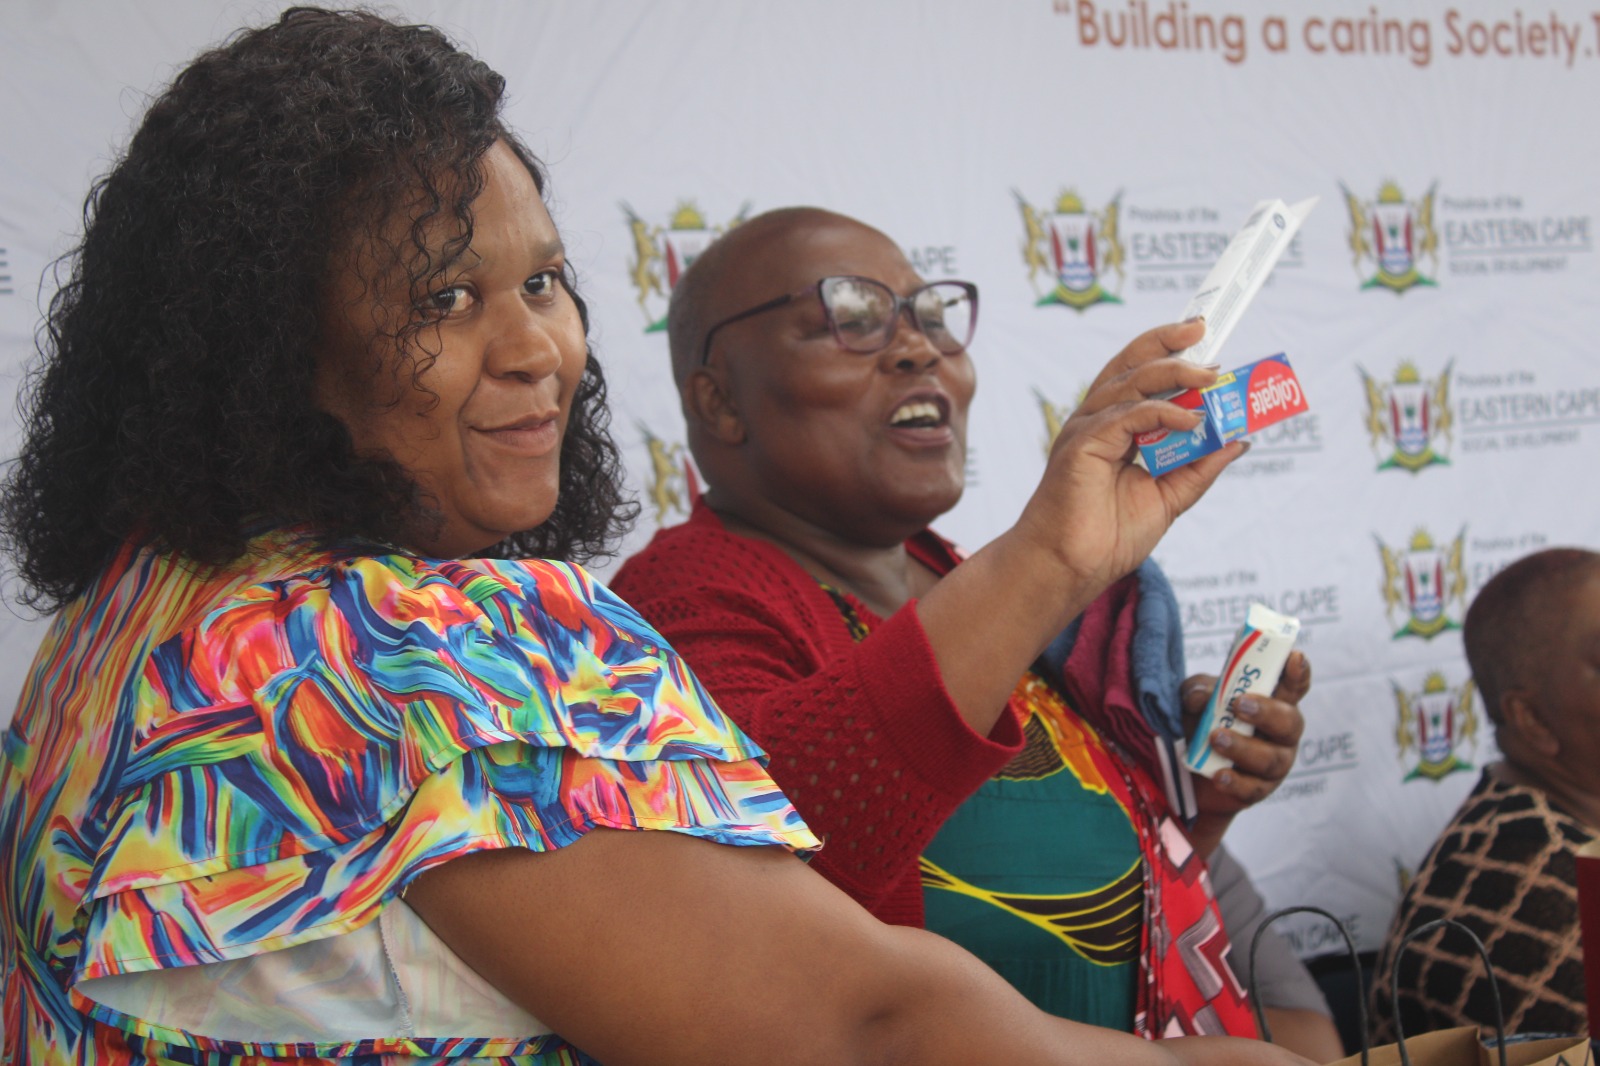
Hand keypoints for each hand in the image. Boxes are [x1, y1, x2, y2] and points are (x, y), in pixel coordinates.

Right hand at [1012, 319, 1243, 599]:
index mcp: (1113, 427)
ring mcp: (1087, 429)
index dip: (1170, 353)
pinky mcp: (1082, 444)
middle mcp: (1097, 421)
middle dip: (1168, 342)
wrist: (1070, 567)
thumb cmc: (1106, 536)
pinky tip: (1191, 419)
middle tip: (1205, 333)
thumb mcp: (1169, 497)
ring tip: (1212, 376)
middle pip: (1131, 364)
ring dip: (1175, 373)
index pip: (1141, 375)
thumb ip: (1199, 466)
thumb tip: (1238, 440)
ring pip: (1131, 382)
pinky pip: (1128, 414)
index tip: (1206, 341)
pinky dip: (1162, 411)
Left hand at [1182, 651, 1310, 853]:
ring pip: (1270, 758)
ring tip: (1216, 738)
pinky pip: (1252, 789)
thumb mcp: (1195, 698)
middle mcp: (1281, 733)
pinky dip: (1235, 782)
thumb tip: (1200, 698)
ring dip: (1243, 747)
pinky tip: (1218, 776)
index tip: (1294, 657)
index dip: (1298, 672)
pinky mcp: (1258, 790)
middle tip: (1239, 704)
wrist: (1189, 770)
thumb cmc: (1203, 721)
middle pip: (1289, 722)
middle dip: (1266, 711)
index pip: (1294, 686)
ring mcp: (1274, 763)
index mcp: (1273, 702)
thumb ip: (1198, 691)